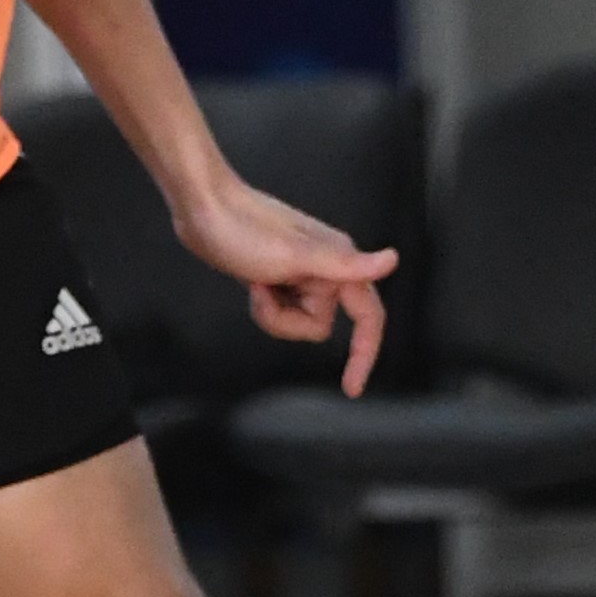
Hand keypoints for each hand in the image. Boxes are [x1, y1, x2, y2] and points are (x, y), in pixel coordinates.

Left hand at [172, 174, 398, 394]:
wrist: (202, 207)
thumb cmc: (244, 228)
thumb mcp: (295, 255)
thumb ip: (346, 264)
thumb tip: (393, 259)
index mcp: (338, 261)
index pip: (368, 316)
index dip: (365, 353)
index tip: (351, 389)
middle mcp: (327, 268)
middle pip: (321, 323)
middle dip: (288, 322)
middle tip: (263, 296)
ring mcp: (302, 273)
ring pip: (299, 320)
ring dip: (272, 313)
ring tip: (255, 283)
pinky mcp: (280, 277)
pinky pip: (282, 311)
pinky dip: (265, 306)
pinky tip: (252, 283)